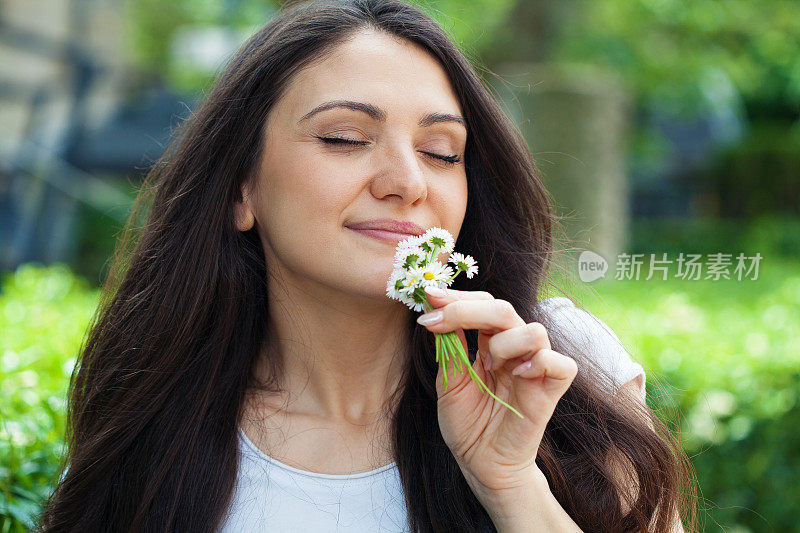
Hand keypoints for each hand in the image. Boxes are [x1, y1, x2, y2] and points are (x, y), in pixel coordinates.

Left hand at [417, 286, 578, 502]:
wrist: (481, 464)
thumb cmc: (467, 424)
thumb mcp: (449, 382)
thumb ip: (450, 348)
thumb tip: (436, 311)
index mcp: (491, 343)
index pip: (482, 305)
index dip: (457, 298)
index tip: (429, 297)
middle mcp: (515, 349)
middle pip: (504, 308)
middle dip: (467, 309)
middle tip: (438, 318)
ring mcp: (535, 368)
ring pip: (534, 330)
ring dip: (503, 342)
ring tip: (489, 366)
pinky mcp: (551, 391)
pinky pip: (560, 363)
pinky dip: (540, 362)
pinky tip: (518, 374)